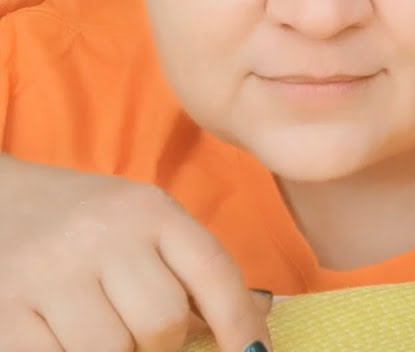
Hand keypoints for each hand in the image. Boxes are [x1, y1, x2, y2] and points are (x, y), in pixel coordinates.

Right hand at [0, 157, 271, 351]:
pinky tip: (66, 339)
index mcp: (150, 209)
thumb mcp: (145, 222)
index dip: (241, 326)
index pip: (215, 274)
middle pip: (162, 322)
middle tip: (147, 336)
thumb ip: (193, 267)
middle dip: (163, 344)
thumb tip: (257, 322)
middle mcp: (102, 233)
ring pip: (112, 350)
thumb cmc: (85, 220)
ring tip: (105, 330)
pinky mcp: (6, 307)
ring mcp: (49, 270)